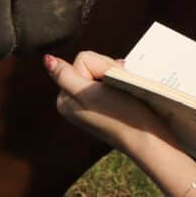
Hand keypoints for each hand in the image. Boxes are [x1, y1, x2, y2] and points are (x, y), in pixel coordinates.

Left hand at [45, 50, 170, 154]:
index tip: (109, 83)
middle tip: (119, 88)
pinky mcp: (109, 103)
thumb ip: (65, 76)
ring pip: (105, 69)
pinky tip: (129, 91)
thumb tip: (47, 59)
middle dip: (109, 70)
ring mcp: (93, 101)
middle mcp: (76, 99)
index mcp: (66, 98)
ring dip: (118, 75)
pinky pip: (114, 79)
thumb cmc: (120, 115)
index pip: (82, 60)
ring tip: (126, 91)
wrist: (148, 137)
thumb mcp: (88, 94)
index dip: (100, 66)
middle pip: (93, 63)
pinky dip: (124, 80)